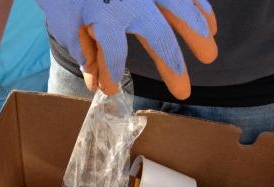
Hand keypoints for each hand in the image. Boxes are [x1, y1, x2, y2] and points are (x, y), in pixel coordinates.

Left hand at [36, 0, 217, 98]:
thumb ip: (83, 50)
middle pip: (159, 36)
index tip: (111, 88)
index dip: (112, 75)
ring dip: (198, 33)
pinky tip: (210, 24)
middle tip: (184, 91)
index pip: (114, 53)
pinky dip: (201, 6)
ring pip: (181, 8)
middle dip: (172, 67)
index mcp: (102, 13)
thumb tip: (97, 82)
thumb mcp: (63, 19)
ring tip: (210, 54)